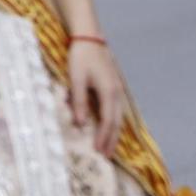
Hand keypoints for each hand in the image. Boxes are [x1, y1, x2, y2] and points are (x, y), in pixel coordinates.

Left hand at [67, 38, 125, 157]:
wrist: (90, 38)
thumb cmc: (81, 58)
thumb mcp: (76, 79)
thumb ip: (79, 101)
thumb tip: (81, 124)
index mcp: (108, 91)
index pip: (107, 120)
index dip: (104, 137)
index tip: (99, 152)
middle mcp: (116, 92)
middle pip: (117, 121)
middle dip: (112, 139)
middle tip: (107, 156)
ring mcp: (117, 89)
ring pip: (119, 116)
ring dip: (115, 132)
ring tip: (110, 146)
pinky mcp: (113, 86)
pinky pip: (116, 109)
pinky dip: (114, 122)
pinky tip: (111, 127)